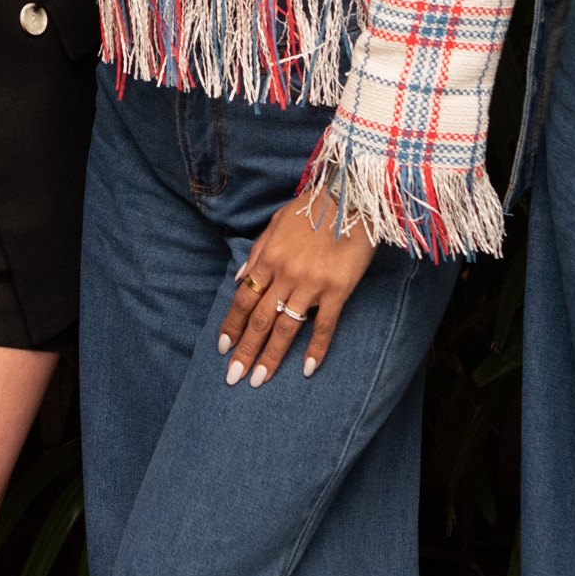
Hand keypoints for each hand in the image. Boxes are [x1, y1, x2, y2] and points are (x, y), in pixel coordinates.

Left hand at [219, 187, 376, 385]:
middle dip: (245, 350)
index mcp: (269, 258)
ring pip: (286, 328)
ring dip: (271, 357)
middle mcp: (286, 275)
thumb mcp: (277, 222)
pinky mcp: (337, 290)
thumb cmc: (314, 206)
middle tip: (233, 377)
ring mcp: (311, 284)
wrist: (352, 195)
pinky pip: (324, 326)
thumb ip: (257, 251)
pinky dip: (316, 349)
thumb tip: (239, 278)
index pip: (244, 299)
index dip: (232, 325)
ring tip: (259, 380)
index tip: (222, 347)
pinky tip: (309, 369)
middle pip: (260, 320)